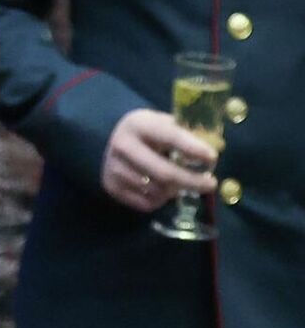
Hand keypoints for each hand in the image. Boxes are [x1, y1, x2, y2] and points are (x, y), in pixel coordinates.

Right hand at [100, 107, 218, 213]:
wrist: (111, 141)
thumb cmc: (150, 134)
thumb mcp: (164, 124)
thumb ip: (187, 135)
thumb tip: (217, 148)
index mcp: (138, 124)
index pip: (170, 137)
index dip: (193, 149)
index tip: (212, 158)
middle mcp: (122, 145)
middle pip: (165, 173)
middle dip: (192, 181)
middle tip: (211, 184)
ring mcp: (114, 167)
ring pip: (157, 191)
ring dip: (175, 191)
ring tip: (179, 183)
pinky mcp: (111, 186)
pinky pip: (146, 203)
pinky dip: (160, 200)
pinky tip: (161, 189)